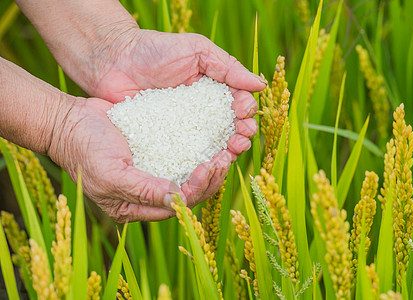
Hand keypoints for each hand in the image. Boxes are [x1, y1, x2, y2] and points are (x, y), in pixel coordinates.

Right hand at [48, 97, 238, 221]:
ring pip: (189, 176)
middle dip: (210, 179)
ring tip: (226, 149)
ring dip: (209, 166)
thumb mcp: (110, 174)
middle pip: (188, 194)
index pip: (175, 206)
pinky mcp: (155, 153)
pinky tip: (214, 138)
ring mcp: (152, 173)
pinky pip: (182, 156)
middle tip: (225, 158)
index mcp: (134, 206)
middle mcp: (146, 194)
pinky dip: (199, 150)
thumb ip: (143, 190)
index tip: (208, 167)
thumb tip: (178, 200)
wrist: (69, 121)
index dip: (197, 190)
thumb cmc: (84, 150)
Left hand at [86, 29, 264, 204]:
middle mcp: (202, 112)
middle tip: (241, 138)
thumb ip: (227, 66)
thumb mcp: (196, 50)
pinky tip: (207, 163)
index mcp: (214, 89)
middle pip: (230, 128)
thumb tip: (260, 85)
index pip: (238, 104)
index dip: (246, 111)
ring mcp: (185, 129)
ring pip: (212, 145)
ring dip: (227, 151)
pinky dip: (200, 160)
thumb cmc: (156, 49)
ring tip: (231, 152)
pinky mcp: (166, 141)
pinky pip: (186, 154)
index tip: (245, 113)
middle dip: (241, 134)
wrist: (114, 60)